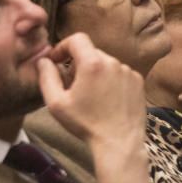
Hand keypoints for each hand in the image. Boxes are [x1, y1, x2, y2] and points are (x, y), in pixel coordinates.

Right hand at [38, 33, 149, 182]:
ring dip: (94, 73)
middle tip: (70, 85)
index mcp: (92, 63)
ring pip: (105, 64)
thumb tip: (43, 61)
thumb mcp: (56, 103)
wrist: (119, 142)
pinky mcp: (138, 82)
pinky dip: (109, 81)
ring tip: (90, 96)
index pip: (77, 39)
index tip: (56, 61)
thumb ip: (46, 77)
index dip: (63, 46)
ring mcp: (128, 71)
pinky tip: (106, 100)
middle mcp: (113, 62)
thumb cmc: (85, 124)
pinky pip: (119, 74)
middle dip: (77, 64)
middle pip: (90, 52)